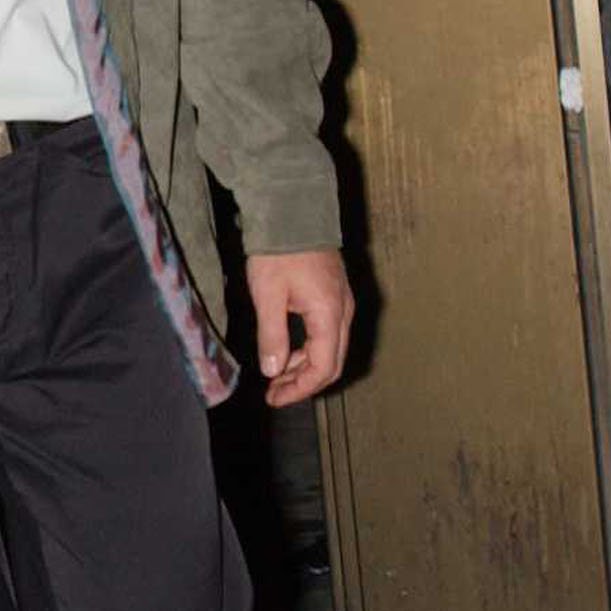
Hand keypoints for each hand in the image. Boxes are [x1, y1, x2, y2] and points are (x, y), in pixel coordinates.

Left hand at [245, 249, 353, 406]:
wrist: (293, 212)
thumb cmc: (279, 251)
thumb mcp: (268, 295)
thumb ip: (272, 335)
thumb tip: (273, 370)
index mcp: (330, 315)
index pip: (322, 368)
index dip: (300, 389)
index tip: (275, 399)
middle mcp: (343, 313)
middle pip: (331, 363)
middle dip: (303, 383)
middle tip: (274, 394)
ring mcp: (341, 304)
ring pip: (330, 349)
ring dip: (304, 367)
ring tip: (275, 377)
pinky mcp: (334, 296)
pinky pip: (327, 334)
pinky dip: (308, 349)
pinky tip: (286, 353)